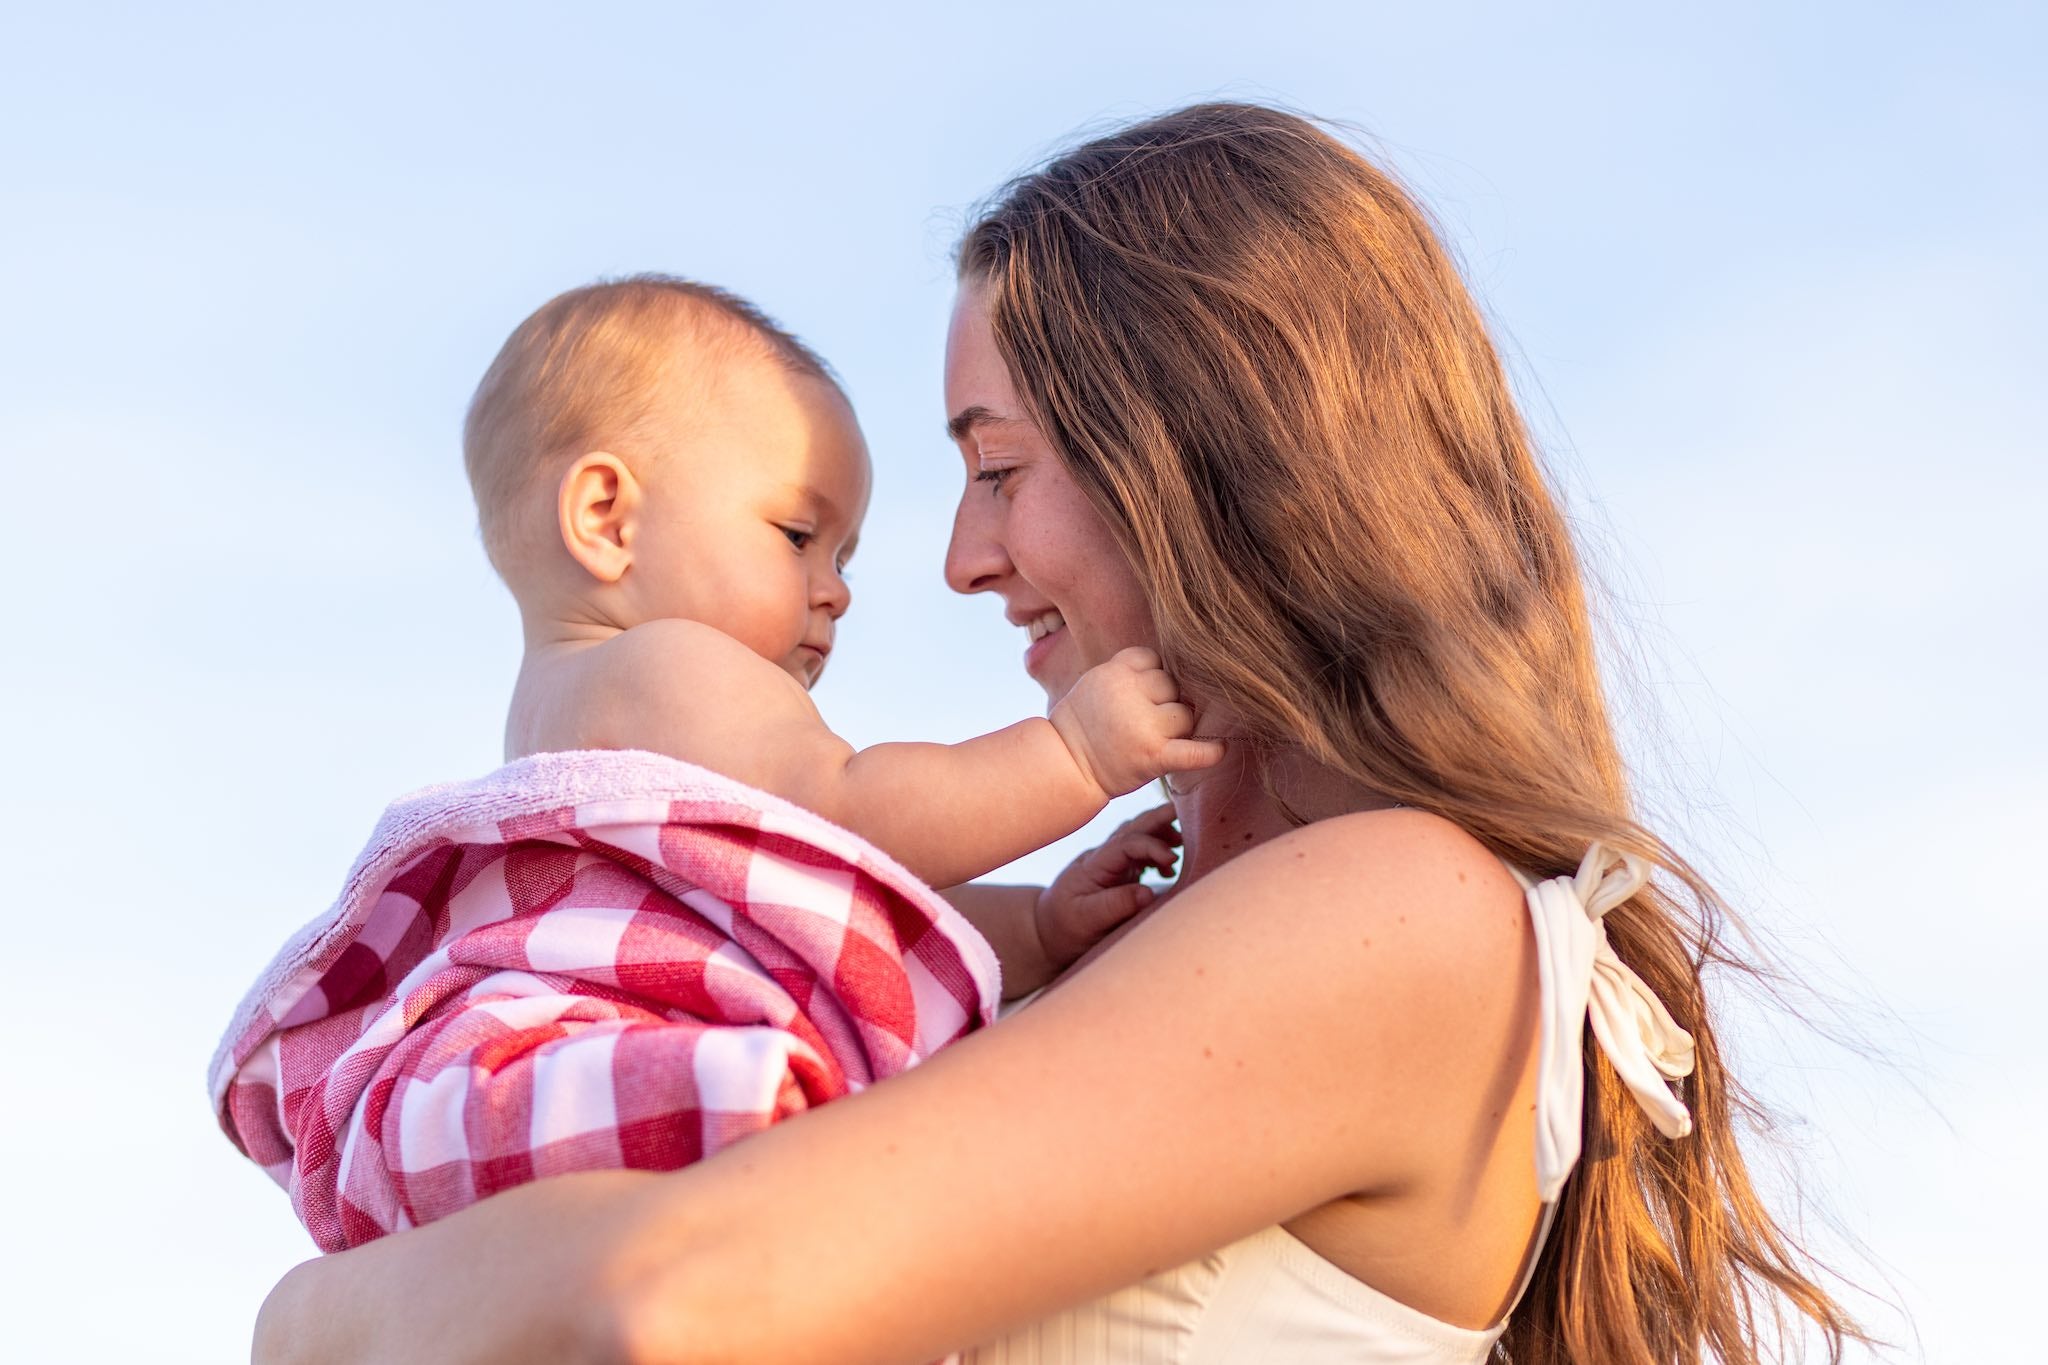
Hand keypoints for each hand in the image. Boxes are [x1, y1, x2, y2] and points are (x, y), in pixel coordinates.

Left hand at [1034, 803, 1181, 971]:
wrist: (1047, 930)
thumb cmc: (1065, 927)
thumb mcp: (1086, 919)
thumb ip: (1116, 905)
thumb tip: (1149, 893)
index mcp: (1094, 865)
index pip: (1126, 843)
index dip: (1152, 846)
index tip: (1173, 859)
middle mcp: (1103, 857)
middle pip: (1133, 827)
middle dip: (1159, 818)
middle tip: (1188, 815)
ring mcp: (1111, 863)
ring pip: (1137, 835)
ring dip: (1160, 831)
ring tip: (1184, 841)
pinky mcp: (1118, 872)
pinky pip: (1140, 851)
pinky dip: (1158, 851)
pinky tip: (1170, 867)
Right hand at [1048, 647, 1225, 799]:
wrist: (1065, 767)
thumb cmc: (1082, 726)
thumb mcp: (1096, 682)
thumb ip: (1129, 671)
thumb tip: (1171, 670)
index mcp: (1114, 671)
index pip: (1153, 660)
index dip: (1150, 677)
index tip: (1137, 696)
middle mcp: (1129, 693)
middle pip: (1171, 687)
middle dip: (1163, 703)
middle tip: (1140, 723)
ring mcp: (1144, 725)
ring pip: (1185, 716)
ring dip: (1176, 728)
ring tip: (1151, 740)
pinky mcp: (1154, 756)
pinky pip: (1195, 751)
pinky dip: (1211, 752)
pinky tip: (1220, 749)